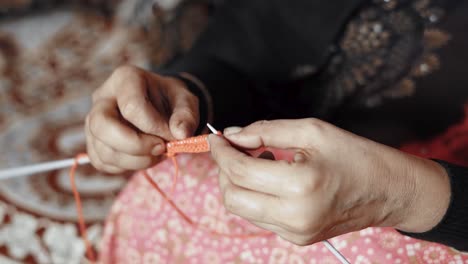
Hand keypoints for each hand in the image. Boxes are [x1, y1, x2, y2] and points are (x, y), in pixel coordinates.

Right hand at [85, 65, 198, 172]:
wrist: (161, 108)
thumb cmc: (171, 101)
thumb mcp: (186, 101)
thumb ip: (186, 116)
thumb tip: (181, 135)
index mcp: (125, 79)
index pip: (131, 106)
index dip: (154, 127)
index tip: (173, 135)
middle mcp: (102, 98)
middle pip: (102, 126)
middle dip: (135, 146)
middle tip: (161, 148)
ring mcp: (93, 122)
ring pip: (103, 150)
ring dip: (136, 160)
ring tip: (158, 153)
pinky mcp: (94, 143)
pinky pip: (103, 162)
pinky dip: (127, 166)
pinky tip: (145, 157)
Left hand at [209, 119, 449, 244]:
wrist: (388, 191)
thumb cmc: (355, 155)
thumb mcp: (311, 131)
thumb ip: (265, 131)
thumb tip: (231, 135)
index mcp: (300, 186)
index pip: (240, 171)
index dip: (221, 151)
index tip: (216, 136)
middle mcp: (294, 217)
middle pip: (232, 197)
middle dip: (223, 170)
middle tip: (232, 148)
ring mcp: (295, 233)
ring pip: (241, 210)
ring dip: (237, 183)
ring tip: (255, 159)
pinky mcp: (297, 239)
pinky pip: (259, 217)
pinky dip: (253, 195)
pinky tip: (269, 177)